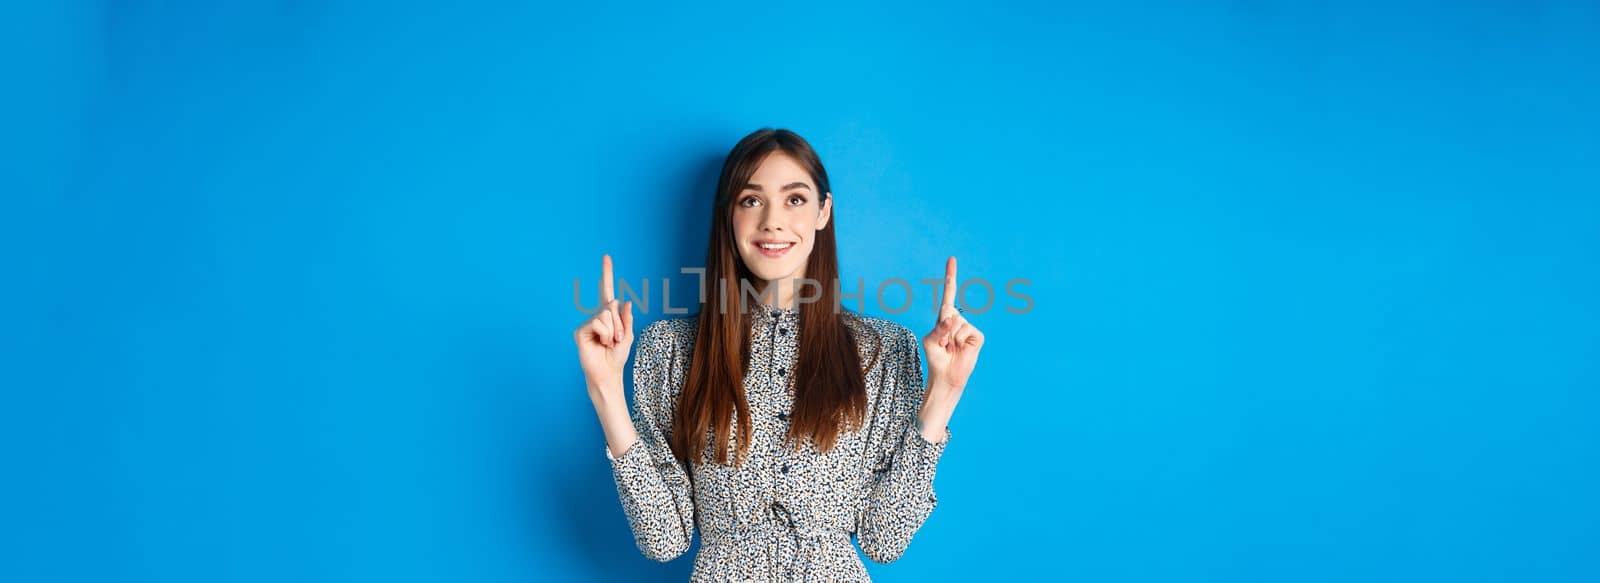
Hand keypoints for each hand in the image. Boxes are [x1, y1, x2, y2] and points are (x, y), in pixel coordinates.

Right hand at [574, 254, 633, 399]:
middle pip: (612, 305)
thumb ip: (626, 319)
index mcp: (609, 315)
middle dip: (620, 324)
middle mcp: (597, 316)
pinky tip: (600, 344)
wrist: (608, 372)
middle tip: (617, 340)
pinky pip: (598, 323)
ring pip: (606, 315)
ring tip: (609, 343)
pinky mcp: (581, 330)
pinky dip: (605, 334)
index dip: (607, 273)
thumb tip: (625, 301)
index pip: (607, 291)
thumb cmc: (617, 356)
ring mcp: (588, 322)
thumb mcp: (628, 336)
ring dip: (613, 331)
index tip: (606, 257)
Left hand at [922, 256, 984, 397]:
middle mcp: (957, 318)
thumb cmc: (936, 358)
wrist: (947, 375)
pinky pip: (967, 332)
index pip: (949, 293)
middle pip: (947, 313)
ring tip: (951, 348)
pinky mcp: (977, 336)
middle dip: (942, 330)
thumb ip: (939, 328)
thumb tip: (951, 318)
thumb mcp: (930, 341)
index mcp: (944, 317)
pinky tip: (961, 349)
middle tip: (943, 344)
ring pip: (957, 323)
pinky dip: (961, 342)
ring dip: (950, 338)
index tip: (952, 259)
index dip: (951, 275)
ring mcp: (968, 327)